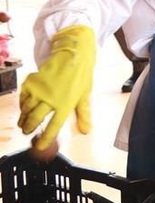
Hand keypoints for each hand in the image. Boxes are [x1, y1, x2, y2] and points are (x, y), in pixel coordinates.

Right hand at [18, 26, 95, 149]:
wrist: (73, 54)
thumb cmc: (81, 76)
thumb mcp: (85, 96)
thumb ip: (83, 114)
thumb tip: (85, 131)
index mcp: (66, 104)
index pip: (54, 126)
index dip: (46, 139)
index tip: (39, 147)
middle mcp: (51, 99)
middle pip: (35, 119)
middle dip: (29, 128)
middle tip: (26, 133)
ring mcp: (40, 90)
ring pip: (26, 110)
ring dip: (23, 119)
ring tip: (23, 124)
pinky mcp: (31, 82)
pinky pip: (22, 98)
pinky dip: (21, 105)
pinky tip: (23, 108)